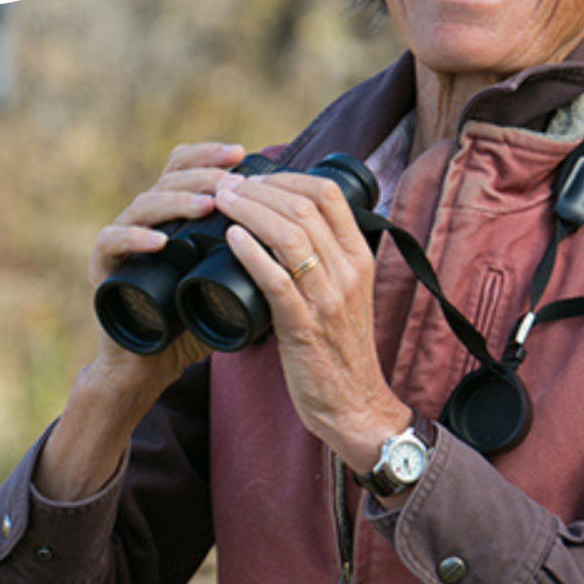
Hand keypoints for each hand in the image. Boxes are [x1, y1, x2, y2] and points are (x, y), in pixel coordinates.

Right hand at [88, 141, 246, 388]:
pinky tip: (160, 241)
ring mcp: (122, 241)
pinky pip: (111, 242)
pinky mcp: (102, 268)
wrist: (150, 364)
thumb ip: (256, 256)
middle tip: (231, 181)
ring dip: (177, 202)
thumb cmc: (192, 322)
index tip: (241, 153)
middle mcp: (147, 220)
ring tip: (208, 206)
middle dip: (202, 175)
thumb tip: (305, 234)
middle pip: (168, 178)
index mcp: (174, 216)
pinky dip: (134, 238)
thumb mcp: (229, 281)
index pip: (186, 168)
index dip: (210, 155)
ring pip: (144, 204)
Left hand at [213, 169, 410, 474]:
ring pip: (289, 236)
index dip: (287, 178)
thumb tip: (287, 225)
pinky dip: (251, 253)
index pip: (328, 194)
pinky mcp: (304, 327)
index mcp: (360, 257)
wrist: (355, 405)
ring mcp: (328, 298)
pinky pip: (277, 280)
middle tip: (228, 186)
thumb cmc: (340, 349)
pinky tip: (232, 237)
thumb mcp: (346, 293)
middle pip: (303, 207)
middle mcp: (348, 271)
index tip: (256, 179)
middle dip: (259, 189)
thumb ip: (326, 260)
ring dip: (250, 211)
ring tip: (223, 203)